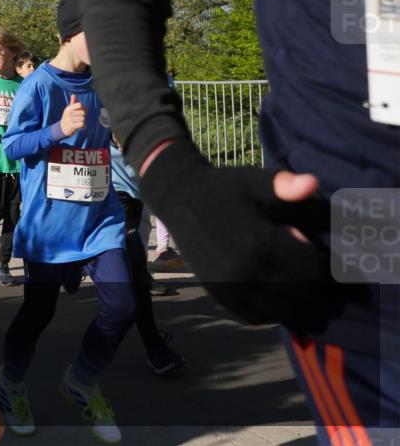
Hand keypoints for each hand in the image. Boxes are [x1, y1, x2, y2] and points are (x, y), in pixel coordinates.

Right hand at [59, 95, 85, 137]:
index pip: (79, 104)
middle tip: (80, 117)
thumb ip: (73, 102)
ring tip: (78, 121)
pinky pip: (82, 124)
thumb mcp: (69, 109)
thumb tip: (73, 95)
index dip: (83, 107)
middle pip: (83, 112)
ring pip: (83, 118)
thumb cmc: (68, 117)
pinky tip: (79, 125)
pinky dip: (82, 125)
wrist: (63, 128)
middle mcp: (68, 113)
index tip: (81, 110)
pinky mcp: (71, 126)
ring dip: (83, 121)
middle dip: (83, 115)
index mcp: (69, 108)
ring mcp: (69, 120)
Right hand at [140, 139, 344, 332]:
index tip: (303, 241)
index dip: (318, 257)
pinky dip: (271, 310)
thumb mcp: (253, 180)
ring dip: (293, 297)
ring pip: (282, 310)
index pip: (312, 268)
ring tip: (284, 274)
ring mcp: (229, 287)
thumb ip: (284, 185)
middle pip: (301, 292)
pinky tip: (271, 291)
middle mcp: (244, 271)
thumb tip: (313, 184)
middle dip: (309, 279)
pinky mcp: (219, 295)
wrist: (178, 198)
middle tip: (295, 258)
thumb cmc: (222, 187)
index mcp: (258, 242)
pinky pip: (256, 317)